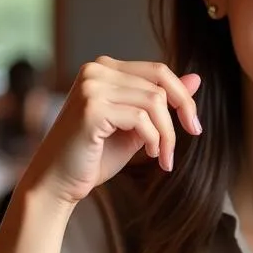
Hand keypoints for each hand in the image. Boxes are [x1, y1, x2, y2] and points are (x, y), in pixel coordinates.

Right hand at [21, 57, 201, 206]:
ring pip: (154, 101)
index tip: (194, 125)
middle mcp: (96, 70)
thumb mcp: (136, 127)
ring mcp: (92, 87)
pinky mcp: (92, 108)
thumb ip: (160, 103)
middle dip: (181, 113)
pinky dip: (154, 139)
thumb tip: (196, 78)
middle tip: (190, 137)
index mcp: (104, 69)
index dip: (183, 97)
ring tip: (162, 157)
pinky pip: (141, 119)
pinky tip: (151, 155)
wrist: (57, 183)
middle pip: (159, 83)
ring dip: (167, 134)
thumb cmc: (94, 157)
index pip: (157, 71)